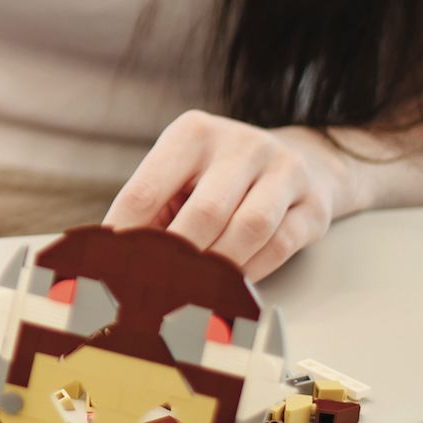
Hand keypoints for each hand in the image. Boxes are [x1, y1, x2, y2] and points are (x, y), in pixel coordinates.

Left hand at [103, 113, 353, 278]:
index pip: (146, 189)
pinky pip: (280, 245)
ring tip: (196, 288)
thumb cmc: (222, 176)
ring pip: (248, 229)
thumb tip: (116, 258)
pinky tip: (232, 282)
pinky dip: (252, 270)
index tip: (110, 268)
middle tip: (157, 287)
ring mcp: (283, 170)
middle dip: (178, 257)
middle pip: (203, 212)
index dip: (125, 236)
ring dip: (219, 267)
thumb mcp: (182, 174)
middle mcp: (241, 145)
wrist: (303, 159)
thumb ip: (153, 210)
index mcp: (193, 133)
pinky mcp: (312, 203)